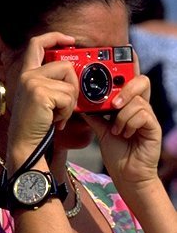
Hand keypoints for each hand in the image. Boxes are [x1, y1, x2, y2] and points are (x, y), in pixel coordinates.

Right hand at [7, 32, 78, 152]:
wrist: (25, 144)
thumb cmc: (37, 123)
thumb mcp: (44, 97)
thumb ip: (54, 82)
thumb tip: (76, 73)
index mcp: (28, 73)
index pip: (38, 43)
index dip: (55, 37)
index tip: (70, 40)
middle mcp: (28, 74)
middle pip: (64, 65)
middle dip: (74, 84)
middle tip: (69, 102)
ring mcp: (33, 82)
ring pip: (69, 83)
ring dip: (70, 103)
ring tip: (59, 114)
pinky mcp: (40, 93)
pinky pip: (68, 97)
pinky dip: (67, 111)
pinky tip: (57, 120)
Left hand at [83, 52, 161, 191]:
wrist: (127, 174)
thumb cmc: (116, 150)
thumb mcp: (100, 128)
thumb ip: (94, 112)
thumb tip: (80, 99)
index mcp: (127, 103)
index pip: (129, 79)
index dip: (126, 65)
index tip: (114, 58)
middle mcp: (139, 105)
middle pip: (140, 79)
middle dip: (125, 86)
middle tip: (113, 102)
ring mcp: (148, 115)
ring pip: (138, 97)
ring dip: (122, 112)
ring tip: (115, 127)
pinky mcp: (153, 125)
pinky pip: (142, 112)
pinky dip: (128, 122)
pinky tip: (123, 133)